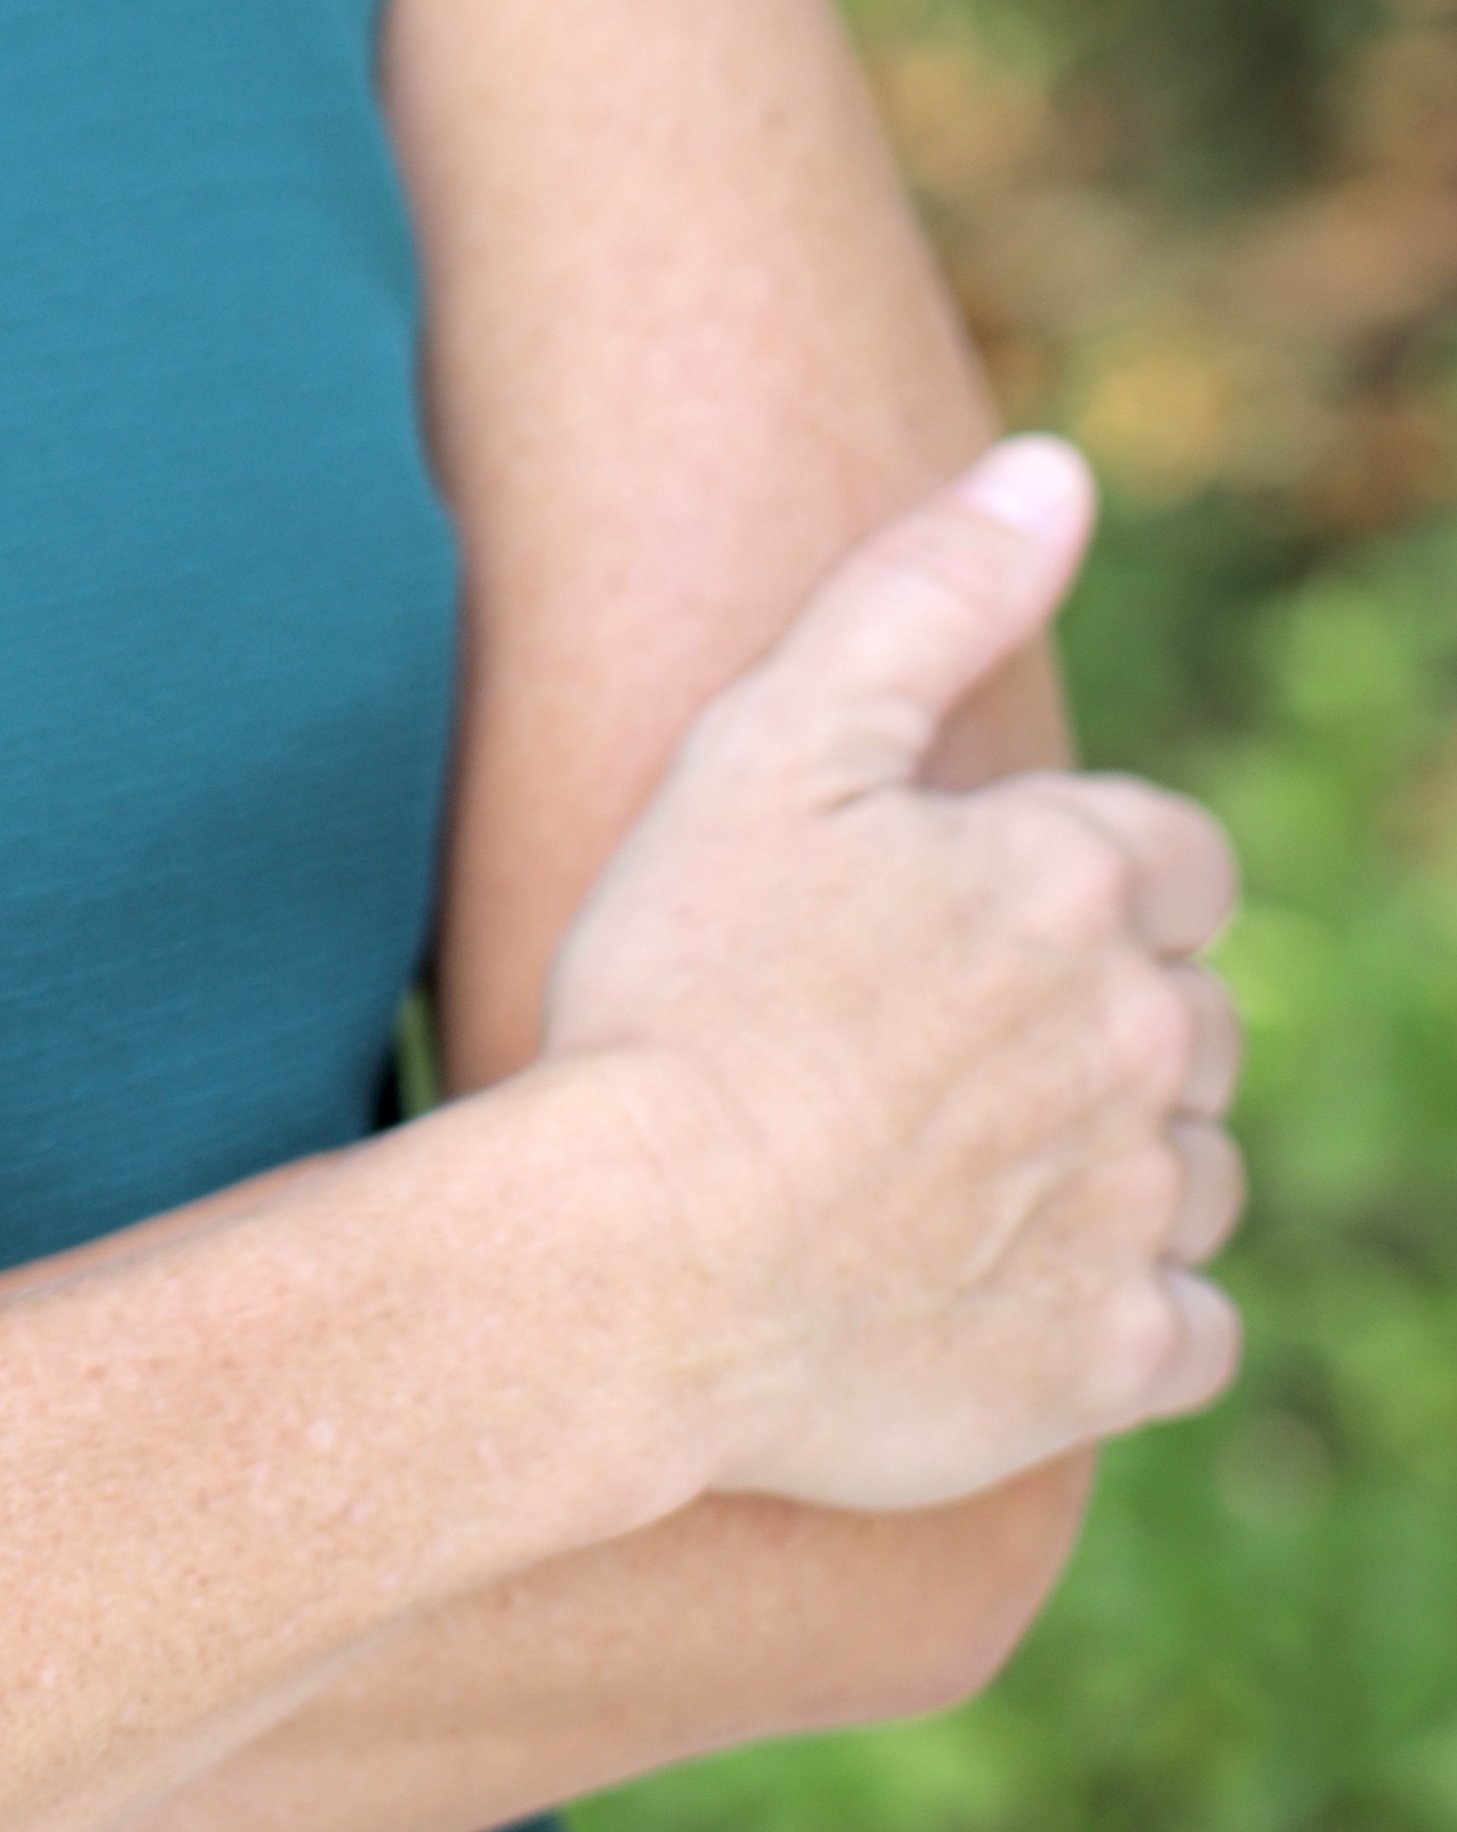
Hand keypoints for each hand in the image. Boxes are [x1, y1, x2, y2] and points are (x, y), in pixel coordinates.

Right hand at [537, 436, 1244, 1512]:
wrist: (634, 1258)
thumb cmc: (678, 982)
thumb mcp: (770, 739)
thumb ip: (924, 591)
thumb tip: (1058, 471)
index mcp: (1072, 878)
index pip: (1182, 863)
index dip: (1095, 880)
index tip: (986, 917)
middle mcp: (1136, 1038)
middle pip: (1192, 1017)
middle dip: (1103, 1020)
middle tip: (944, 1047)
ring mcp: (1130, 1209)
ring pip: (1198, 1171)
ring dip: (1120, 1161)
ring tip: (963, 1166)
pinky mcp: (1108, 1361)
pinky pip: (1191, 1330)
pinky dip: (1130, 1312)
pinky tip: (1017, 1288)